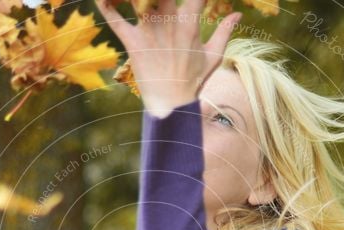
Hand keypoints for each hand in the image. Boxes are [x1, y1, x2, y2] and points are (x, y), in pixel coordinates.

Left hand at [96, 0, 240, 117]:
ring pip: (138, 0)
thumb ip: (224, 32)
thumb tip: (237, 14)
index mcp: (189, 25)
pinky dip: (106, 7)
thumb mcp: (213, 56)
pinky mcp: (132, 43)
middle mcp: (168, 24)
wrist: (172, 105)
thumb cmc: (193, 80)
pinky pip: (115, 21)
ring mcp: (149, 33)